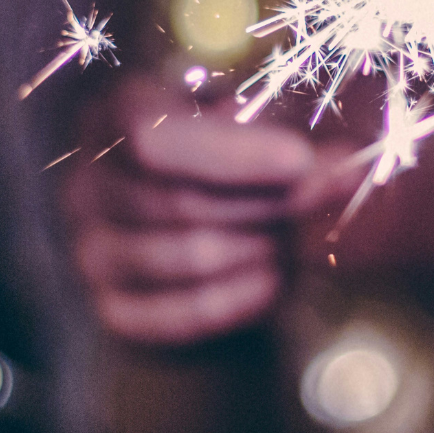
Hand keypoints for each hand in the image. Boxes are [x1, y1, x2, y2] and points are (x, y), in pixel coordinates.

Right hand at [62, 79, 348, 344]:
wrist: (200, 209)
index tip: (301, 159)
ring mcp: (92, 251)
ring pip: (186, 257)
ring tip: (296, 235)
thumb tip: (347, 164)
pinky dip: (237, 300)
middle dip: (264, 204)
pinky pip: (177, 315)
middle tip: (321, 200)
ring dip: (258, 249)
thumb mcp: (249, 121)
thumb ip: (288, 133)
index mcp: (113, 117)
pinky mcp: (112, 308)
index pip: (154, 138)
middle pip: (178, 202)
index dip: (231, 152)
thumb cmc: (227, 151)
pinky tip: (274, 280)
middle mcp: (86, 184)